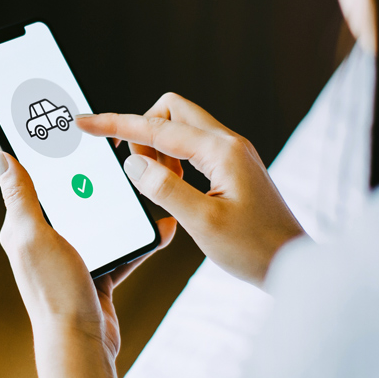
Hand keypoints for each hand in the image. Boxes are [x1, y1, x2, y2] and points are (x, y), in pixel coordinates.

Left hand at [0, 150, 174, 354]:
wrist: (81, 345)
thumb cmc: (54, 292)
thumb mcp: (34, 236)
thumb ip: (20, 196)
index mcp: (24, 229)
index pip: (32, 181)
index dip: (44, 154)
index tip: (60, 128)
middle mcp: (44, 242)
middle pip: (71, 199)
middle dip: (92, 178)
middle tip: (114, 153)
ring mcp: (71, 259)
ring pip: (99, 222)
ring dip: (120, 208)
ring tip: (141, 186)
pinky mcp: (96, 276)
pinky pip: (119, 248)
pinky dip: (137, 240)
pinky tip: (158, 229)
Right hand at [76, 93, 305, 285]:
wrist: (294, 265)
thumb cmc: (254, 249)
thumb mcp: (202, 223)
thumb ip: (165, 189)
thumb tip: (133, 165)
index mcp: (220, 151)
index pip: (156, 128)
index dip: (116, 125)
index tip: (84, 122)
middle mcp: (228, 143)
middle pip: (170, 112)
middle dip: (143, 131)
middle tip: (136, 170)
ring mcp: (232, 154)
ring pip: (181, 129)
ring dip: (158, 149)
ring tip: (159, 187)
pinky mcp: (233, 168)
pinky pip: (193, 148)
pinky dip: (174, 162)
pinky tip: (175, 190)